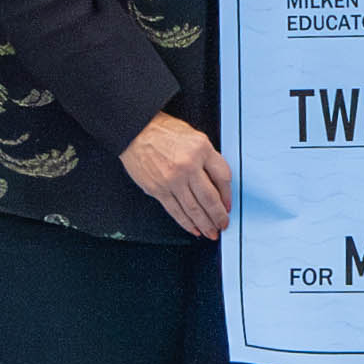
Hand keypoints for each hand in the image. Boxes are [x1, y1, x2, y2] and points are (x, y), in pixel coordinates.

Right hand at [120, 111, 232, 237]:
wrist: (135, 131)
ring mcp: (171, 180)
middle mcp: (188, 165)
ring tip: (211, 232)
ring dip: (205, 224)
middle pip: (209, 198)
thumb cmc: (162, 132)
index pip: (223, 177)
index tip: (228, 205)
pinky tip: (193, 228)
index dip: (228, 195)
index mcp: (201, 150)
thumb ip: (208, 158)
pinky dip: (186, 223)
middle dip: (218, 216)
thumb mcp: (195, 137)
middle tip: (223, 224)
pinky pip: (175, 211)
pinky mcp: (157, 189)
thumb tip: (218, 184)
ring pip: (193, 209)